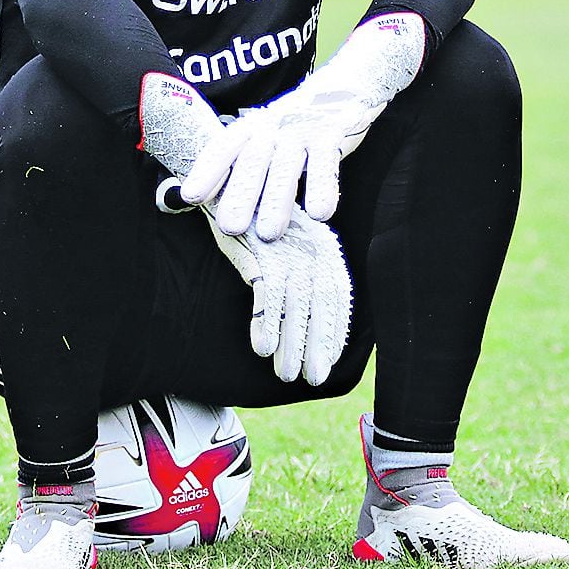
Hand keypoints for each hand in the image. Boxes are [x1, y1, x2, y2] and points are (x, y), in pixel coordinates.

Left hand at [179, 12, 426, 239]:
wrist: (343, 86)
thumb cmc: (292, 125)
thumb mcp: (264, 135)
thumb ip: (242, 163)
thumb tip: (203, 200)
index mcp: (251, 127)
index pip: (224, 147)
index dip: (207, 171)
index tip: (191, 196)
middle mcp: (272, 126)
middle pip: (252, 161)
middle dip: (240, 194)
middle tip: (230, 227)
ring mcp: (302, 130)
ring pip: (287, 168)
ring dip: (277, 201)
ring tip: (268, 234)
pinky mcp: (332, 135)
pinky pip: (326, 164)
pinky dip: (323, 188)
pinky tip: (320, 214)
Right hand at [199, 201, 351, 385]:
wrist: (231, 191)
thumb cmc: (261, 227)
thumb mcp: (290, 247)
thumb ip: (305, 277)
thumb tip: (313, 323)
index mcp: (325, 246)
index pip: (337, 296)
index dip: (334, 332)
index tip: (328, 361)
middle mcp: (312, 246)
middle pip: (320, 304)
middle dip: (317, 345)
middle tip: (311, 377)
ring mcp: (287, 247)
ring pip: (295, 304)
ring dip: (291, 343)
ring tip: (286, 373)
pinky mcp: (261, 249)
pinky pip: (268, 293)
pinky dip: (267, 322)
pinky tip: (263, 348)